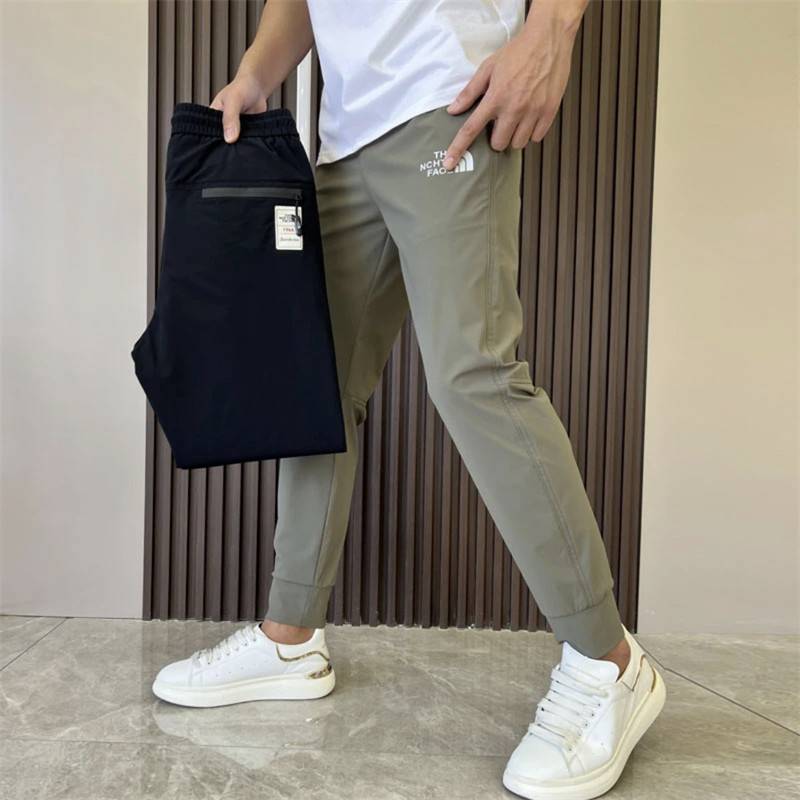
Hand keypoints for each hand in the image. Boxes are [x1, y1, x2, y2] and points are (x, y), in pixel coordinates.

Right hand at [210, 71, 267, 143]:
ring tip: (243, 150)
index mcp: (212, 117)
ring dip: (240, 147)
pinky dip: (249, 145)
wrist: (258, 87)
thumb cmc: (242, 88)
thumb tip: (230, 139)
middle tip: (234, 151)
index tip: (222, 150)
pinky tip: (251, 146)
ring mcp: (235, 131)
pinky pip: (247, 143)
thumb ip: (231, 118)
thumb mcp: (233, 101)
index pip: (208, 135)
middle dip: (229, 147)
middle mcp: (223, 126)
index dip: (214, 144)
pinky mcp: (246, 134)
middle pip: (223, 142)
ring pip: (235, 144)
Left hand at [443, 8, 581, 169]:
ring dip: (514, 136)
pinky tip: (529, 117)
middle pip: (498, 144)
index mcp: (495, 98)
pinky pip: (536, 138)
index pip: (471, 129)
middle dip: (496, 137)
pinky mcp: (549, 112)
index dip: (458, 148)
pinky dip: (531, 132)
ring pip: (518, 144)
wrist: (548, 39)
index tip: (449, 163)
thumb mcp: (488, 67)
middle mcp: (514, 108)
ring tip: (516, 118)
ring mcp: (533, 112)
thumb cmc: (518, 52)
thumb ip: (470, 91)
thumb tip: (453, 110)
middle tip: (500, 121)